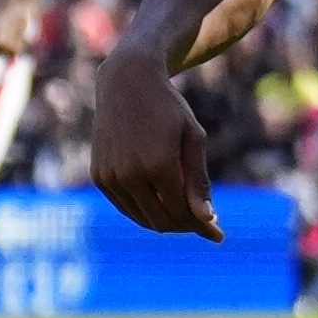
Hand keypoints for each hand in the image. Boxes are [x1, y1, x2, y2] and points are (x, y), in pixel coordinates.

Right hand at [92, 47, 219, 240]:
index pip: (182, 212)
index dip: (201, 226)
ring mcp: (110, 177)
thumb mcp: (193, 138)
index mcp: (158, 165)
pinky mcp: (99, 176)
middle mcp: (130, 175)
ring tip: (186, 214)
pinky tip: (162, 204)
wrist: (126, 84)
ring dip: (165, 222)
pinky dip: (144, 212)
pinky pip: (125, 207)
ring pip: (142, 218)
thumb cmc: (168, 108)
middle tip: (204, 224)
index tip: (217, 234)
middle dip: (186, 227)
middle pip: (162, 221)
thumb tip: (206, 219)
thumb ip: (198, 180)